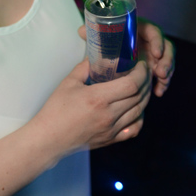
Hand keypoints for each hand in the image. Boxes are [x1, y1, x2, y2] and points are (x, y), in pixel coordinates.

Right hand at [37, 58, 151, 154]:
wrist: (49, 139)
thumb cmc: (55, 110)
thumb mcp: (68, 83)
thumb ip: (84, 68)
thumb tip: (95, 56)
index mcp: (98, 98)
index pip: (131, 84)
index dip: (141, 73)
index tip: (140, 64)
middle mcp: (109, 115)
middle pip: (139, 96)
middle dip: (145, 81)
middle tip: (144, 72)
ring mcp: (111, 129)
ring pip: (139, 112)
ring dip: (145, 97)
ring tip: (142, 86)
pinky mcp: (111, 139)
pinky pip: (134, 129)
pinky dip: (140, 117)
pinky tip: (137, 108)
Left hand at [78, 21, 174, 96]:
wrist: (107, 53)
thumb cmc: (104, 42)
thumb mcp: (99, 38)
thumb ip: (93, 33)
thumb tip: (81, 31)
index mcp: (138, 29)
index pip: (153, 31)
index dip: (157, 41)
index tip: (156, 53)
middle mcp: (148, 40)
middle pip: (165, 47)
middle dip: (166, 60)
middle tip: (161, 72)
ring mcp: (153, 54)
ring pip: (166, 61)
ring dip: (166, 72)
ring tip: (162, 82)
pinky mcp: (154, 66)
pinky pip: (163, 74)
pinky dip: (162, 83)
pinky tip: (159, 92)